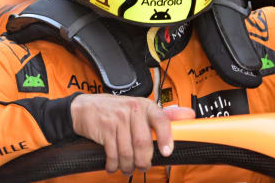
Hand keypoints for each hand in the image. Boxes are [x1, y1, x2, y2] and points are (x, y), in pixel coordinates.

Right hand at [70, 94, 194, 174]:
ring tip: (127, 169)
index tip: (167, 153)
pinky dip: (114, 165)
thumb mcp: (140, 108)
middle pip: (143, 142)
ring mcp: (117, 119)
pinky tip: (113, 166)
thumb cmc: (116, 110)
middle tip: (142, 167)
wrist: (85, 108)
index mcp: (145, 106)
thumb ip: (165, 114)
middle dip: (144, 161)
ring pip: (127, 151)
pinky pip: (113, 153)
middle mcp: (132, 110)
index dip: (166, 138)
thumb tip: (189, 115)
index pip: (162, 120)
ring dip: (128, 166)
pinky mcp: (104, 128)